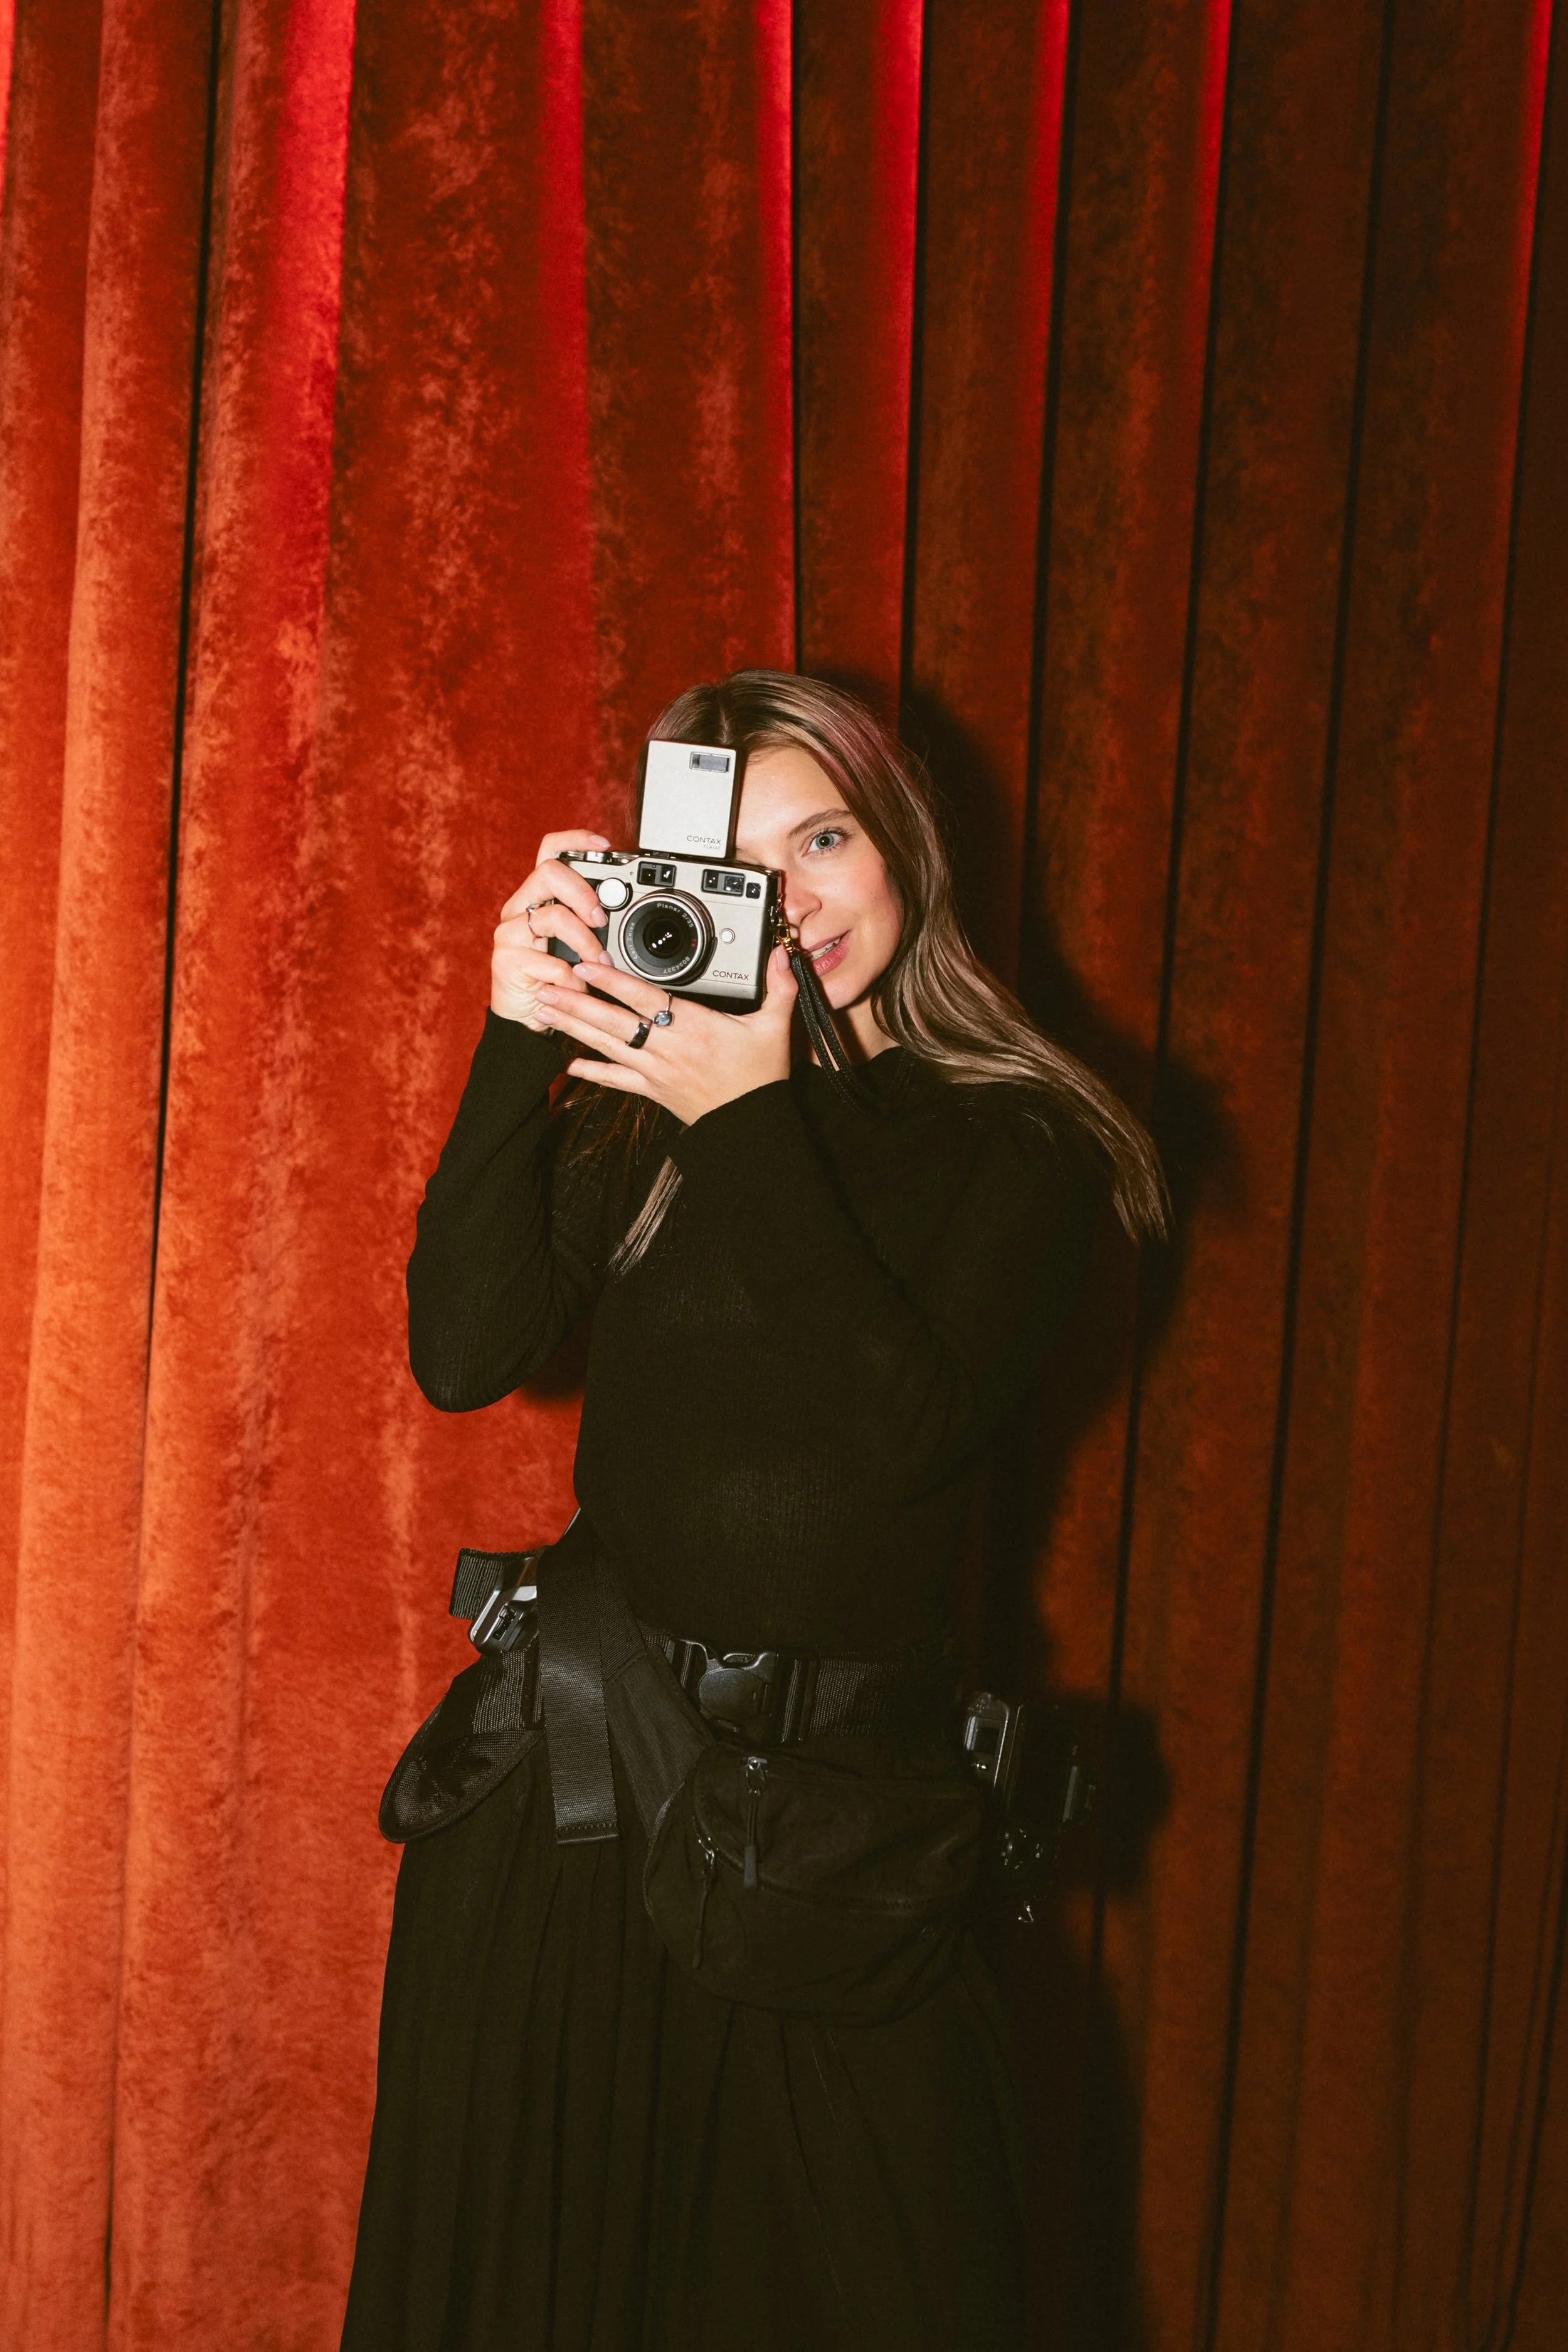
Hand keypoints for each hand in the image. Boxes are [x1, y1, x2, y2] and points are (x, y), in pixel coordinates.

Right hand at [491, 832, 616, 1029]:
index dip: (574, 840)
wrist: (524, 1019)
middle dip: (583, 893)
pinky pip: (551, 962)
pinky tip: (577, 988)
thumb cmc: (552, 978)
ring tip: (597, 964)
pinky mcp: (506, 961)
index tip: (604, 845)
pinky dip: (573, 978)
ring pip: (553, 917)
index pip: (548, 851)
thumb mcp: (572, 944)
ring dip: (586, 943)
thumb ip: (588, 922)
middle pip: (548, 873)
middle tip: (600, 920)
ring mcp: (508, 934)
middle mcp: (518, 909)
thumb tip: (622, 908)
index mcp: (535, 898)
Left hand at [535, 946, 797, 1126]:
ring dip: (572, 1027)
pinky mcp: (652, 1090)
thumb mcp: (775, 1029)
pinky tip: (565, 1064)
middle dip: (574, 1002)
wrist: (750, 1126)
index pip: (643, 998)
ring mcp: (654, 1071)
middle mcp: (666, 1048)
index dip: (612, 981)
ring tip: (543, 1010)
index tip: (585, 965)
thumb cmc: (760, 1077)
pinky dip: (589, 1073)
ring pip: (605, 1045)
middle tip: (543, 985)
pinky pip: (615, 1081)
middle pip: (612, 1021)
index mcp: (693, 1027)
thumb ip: (779, 988)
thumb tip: (782, 955)